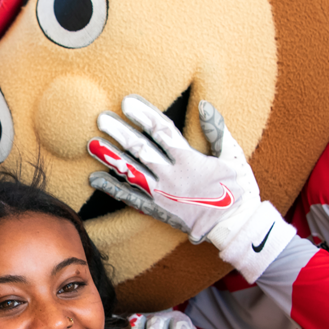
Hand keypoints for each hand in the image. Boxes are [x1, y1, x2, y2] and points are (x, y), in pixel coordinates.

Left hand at [88, 95, 293, 282]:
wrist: (233, 226)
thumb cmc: (236, 189)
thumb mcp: (232, 155)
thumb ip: (217, 130)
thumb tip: (204, 105)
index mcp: (190, 159)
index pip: (162, 131)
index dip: (144, 115)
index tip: (127, 102)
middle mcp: (172, 176)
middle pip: (141, 149)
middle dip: (120, 132)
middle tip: (101, 118)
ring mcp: (162, 194)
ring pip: (131, 171)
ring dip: (110, 157)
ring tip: (91, 143)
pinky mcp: (157, 209)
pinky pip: (131, 198)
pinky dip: (112, 188)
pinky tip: (94, 178)